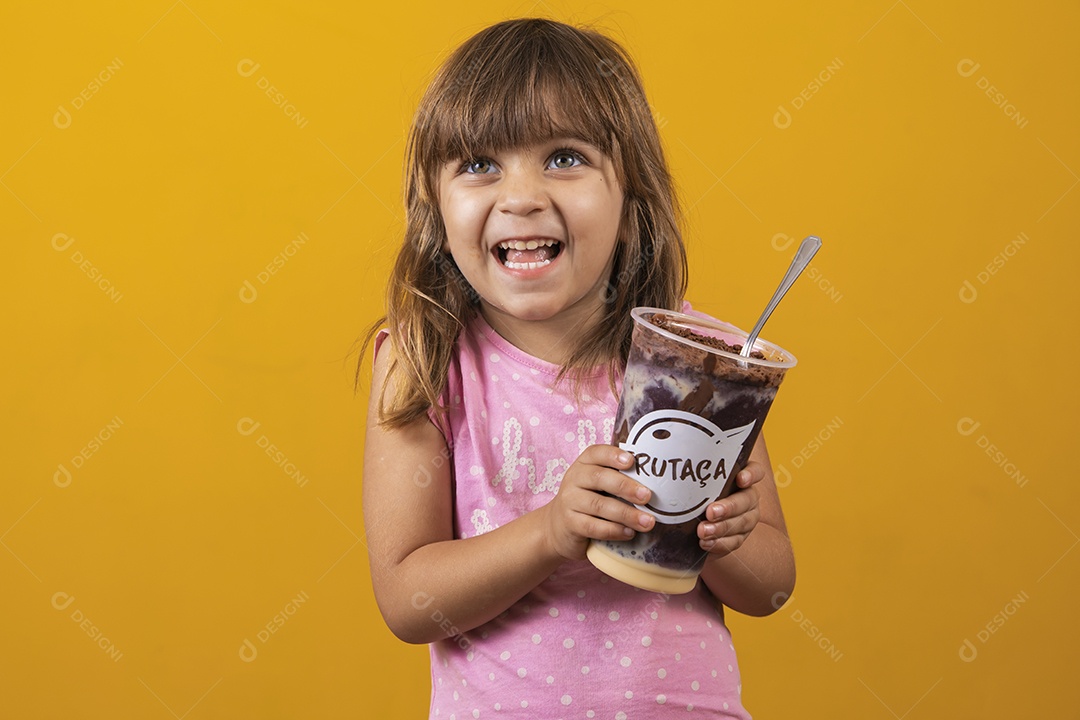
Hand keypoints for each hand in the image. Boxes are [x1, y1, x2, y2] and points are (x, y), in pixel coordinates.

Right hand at [540, 445, 654, 561]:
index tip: (632, 461)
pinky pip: (594, 527)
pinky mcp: (570, 524)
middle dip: (626, 487)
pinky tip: (629, 533)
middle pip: (599, 478)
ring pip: (599, 505)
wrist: (557, 527)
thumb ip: (617, 478)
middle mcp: (574, 479)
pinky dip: (614, 530)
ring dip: (626, 514)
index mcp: (583, 464)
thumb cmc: (587, 501)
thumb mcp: (596, 484)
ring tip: (647, 522)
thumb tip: (655, 481)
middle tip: (647, 496)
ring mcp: (570, 501)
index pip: (596, 453)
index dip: (613, 455)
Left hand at [697, 460, 766, 557]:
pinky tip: (705, 543)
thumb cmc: (689, 493)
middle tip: (710, 512)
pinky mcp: (739, 537)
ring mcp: (745, 518)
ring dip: (722, 528)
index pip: (754, 472)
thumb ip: (688, 473)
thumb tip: (661, 461)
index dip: (751, 475)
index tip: (740, 479)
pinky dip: (719, 543)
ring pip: (742, 522)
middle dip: (729, 507)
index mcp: (740, 477)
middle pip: (747, 499)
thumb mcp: (690, 481)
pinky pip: (734, 542)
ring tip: (702, 531)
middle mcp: (747, 496)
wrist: (691, 524)